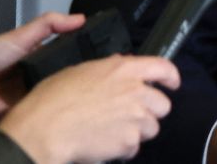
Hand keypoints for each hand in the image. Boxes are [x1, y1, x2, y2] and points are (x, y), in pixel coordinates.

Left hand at [0, 11, 85, 144]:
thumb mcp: (18, 37)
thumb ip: (48, 25)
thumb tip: (79, 18)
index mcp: (34, 57)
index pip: (64, 54)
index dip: (80, 51)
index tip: (100, 47)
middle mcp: (36, 77)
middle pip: (64, 73)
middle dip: (76, 71)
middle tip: (97, 67)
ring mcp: (34, 96)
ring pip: (59, 91)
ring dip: (67, 88)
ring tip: (87, 82)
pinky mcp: (31, 114)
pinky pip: (48, 108)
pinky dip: (55, 105)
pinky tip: (68, 99)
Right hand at [0, 54, 180, 163]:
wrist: (45, 129)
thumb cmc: (54, 98)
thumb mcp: (81, 70)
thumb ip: (109, 69)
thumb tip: (120, 68)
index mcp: (124, 69)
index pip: (163, 68)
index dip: (170, 77)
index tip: (171, 84)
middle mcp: (135, 92)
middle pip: (163, 104)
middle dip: (150, 111)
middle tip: (130, 115)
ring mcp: (135, 118)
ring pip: (151, 128)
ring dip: (137, 131)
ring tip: (113, 131)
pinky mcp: (130, 142)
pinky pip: (134, 147)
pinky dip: (123, 148)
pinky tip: (104, 143)